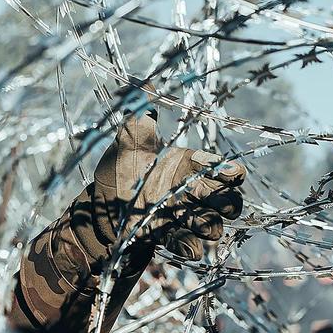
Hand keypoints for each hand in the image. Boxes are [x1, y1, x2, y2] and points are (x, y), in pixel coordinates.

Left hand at [88, 111, 245, 260]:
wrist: (101, 206)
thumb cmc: (120, 170)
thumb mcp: (127, 144)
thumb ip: (139, 121)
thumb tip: (145, 87)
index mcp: (190, 167)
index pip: (225, 170)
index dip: (231, 173)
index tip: (230, 175)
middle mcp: (193, 193)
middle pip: (230, 201)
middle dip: (227, 203)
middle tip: (216, 204)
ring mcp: (185, 217)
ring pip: (214, 225)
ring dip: (208, 225)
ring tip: (196, 223)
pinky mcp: (172, 238)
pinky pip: (192, 246)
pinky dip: (190, 246)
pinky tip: (182, 243)